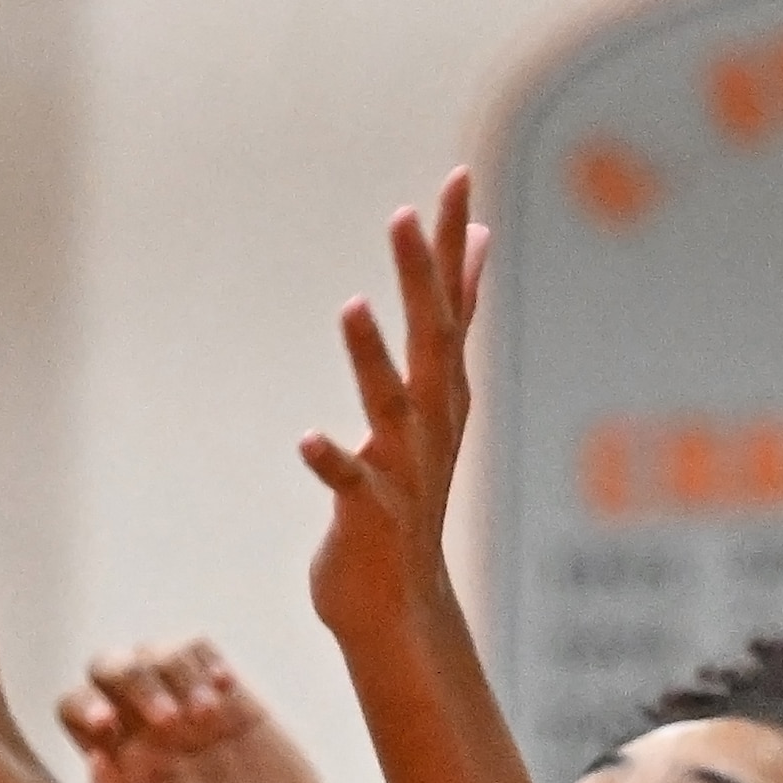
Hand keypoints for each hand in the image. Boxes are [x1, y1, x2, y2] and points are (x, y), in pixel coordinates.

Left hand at [61, 643, 355, 782]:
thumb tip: (94, 756)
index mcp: (118, 771)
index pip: (75, 711)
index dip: (83, 706)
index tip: (109, 727)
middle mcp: (147, 738)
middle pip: (109, 668)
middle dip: (129, 678)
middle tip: (168, 721)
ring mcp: (191, 717)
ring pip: (155, 653)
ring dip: (172, 670)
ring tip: (206, 715)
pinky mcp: (235, 705)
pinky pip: (202, 653)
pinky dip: (204, 659)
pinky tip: (225, 691)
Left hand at [301, 173, 487, 650]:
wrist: (399, 604)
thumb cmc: (405, 492)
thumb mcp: (437, 401)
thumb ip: (452, 323)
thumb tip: (475, 245)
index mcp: (443, 394)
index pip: (452, 304)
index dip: (451, 243)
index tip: (455, 178)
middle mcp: (431, 424)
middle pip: (430, 339)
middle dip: (420, 277)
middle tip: (405, 213)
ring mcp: (404, 469)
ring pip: (390, 403)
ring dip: (371, 357)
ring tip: (352, 306)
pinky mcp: (368, 514)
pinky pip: (349, 483)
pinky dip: (331, 460)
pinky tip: (306, 440)